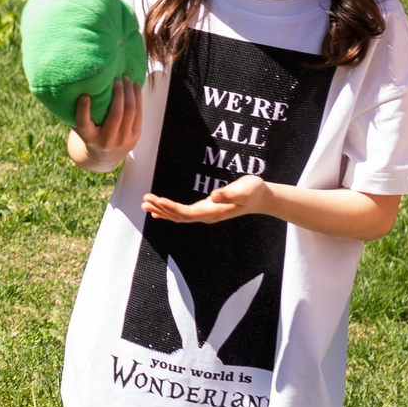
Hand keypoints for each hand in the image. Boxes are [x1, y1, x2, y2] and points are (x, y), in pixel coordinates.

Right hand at [67, 75, 141, 169]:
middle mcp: (107, 140)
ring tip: (125, 78)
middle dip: (117, 93)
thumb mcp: (79, 129)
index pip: (84, 124)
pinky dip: (137, 97)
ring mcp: (123, 139)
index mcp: (89, 138)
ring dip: (129, 92)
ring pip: (130, 111)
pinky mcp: (135, 136)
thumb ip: (72, 114)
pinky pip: (138, 113)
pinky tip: (134, 86)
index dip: (83, 110)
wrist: (105, 157)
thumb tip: (66, 88)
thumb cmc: (89, 135)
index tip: (84, 96)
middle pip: (116, 114)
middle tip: (115, 78)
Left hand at [143, 173, 272, 224]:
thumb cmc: (253, 191)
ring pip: (179, 216)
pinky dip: (169, 212)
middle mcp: (207, 216)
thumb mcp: (244, 190)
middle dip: (161, 208)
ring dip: (162, 210)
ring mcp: (206, 214)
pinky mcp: (206, 210)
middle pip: (179, 216)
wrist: (262, 198)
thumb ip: (229, 194)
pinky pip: (183, 214)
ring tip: (145, 204)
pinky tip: (158, 211)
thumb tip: (214, 196)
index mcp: (214, 212)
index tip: (157, 200)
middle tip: (145, 200)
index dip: (171, 208)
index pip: (187, 213)